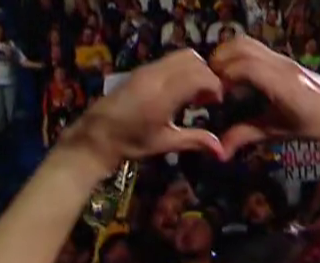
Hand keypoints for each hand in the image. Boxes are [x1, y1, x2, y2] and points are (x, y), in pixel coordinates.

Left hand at [63, 50, 225, 172]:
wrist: (97, 134)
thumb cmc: (130, 142)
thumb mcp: (164, 143)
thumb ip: (194, 140)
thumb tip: (222, 150)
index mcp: (162, 96)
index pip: (198, 75)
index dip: (214, 85)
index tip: (216, 102)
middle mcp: (155, 76)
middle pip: (193, 60)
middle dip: (207, 74)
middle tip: (208, 97)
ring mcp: (147, 70)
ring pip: (182, 56)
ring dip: (196, 69)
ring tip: (196, 93)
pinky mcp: (142, 69)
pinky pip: (171, 60)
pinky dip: (183, 69)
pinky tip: (181, 90)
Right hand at [207, 36, 319, 157]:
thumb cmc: (316, 123)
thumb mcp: (280, 131)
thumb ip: (248, 136)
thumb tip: (220, 151)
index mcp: (281, 83)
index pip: (244, 66)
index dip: (223, 77)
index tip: (214, 95)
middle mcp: (281, 65)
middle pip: (241, 46)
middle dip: (219, 62)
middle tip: (211, 85)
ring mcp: (282, 59)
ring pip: (247, 43)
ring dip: (227, 56)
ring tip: (220, 80)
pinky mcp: (282, 59)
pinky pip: (254, 49)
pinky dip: (238, 58)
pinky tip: (236, 79)